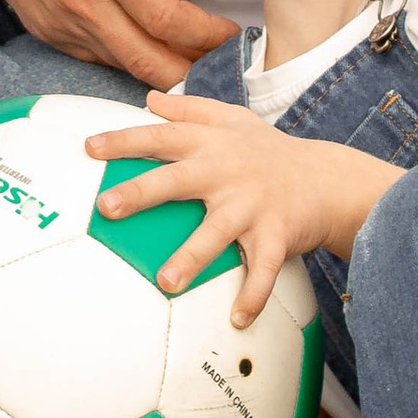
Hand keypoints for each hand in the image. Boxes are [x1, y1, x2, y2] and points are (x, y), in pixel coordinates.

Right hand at [0, 0, 235, 86]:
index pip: (172, 21)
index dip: (210, 35)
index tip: (231, 32)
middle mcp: (84, 3)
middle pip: (153, 63)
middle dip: (196, 69)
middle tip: (220, 57)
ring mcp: (61, 23)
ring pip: (127, 67)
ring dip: (164, 66)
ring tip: (192, 51)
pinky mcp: (46, 31)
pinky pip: (98, 57)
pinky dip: (129, 55)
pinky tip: (145, 39)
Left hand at [86, 90, 395, 322]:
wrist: (327, 179)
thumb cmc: (269, 150)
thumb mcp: (232, 120)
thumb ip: (190, 110)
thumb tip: (149, 98)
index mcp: (211, 145)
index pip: (161, 137)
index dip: (124, 140)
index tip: (89, 147)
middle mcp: (227, 173)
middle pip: (178, 181)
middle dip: (143, 192)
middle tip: (108, 206)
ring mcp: (252, 206)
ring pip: (218, 233)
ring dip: (192, 257)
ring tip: (166, 283)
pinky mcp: (276, 235)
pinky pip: (263, 270)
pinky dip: (253, 295)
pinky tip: (237, 319)